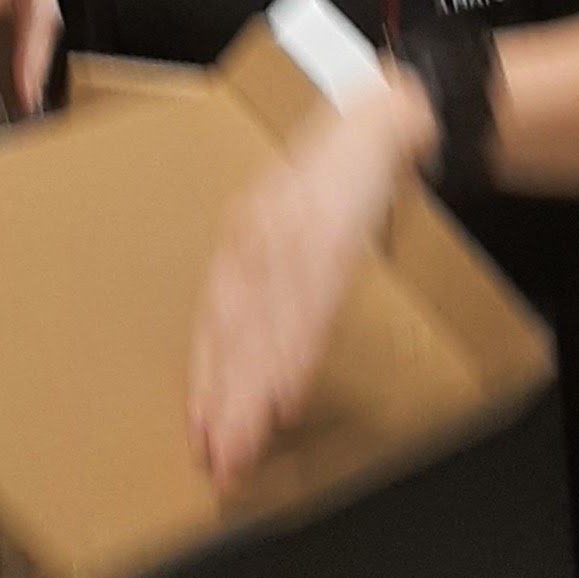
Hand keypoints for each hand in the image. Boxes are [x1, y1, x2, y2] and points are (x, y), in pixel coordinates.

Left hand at [188, 65, 438, 495]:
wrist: (380, 116)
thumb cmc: (337, 175)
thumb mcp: (293, 220)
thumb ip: (277, 274)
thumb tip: (264, 340)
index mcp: (243, 234)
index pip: (216, 318)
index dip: (206, 378)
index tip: (198, 430)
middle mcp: (256, 237)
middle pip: (233, 332)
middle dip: (223, 401)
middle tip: (217, 461)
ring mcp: (291, 237)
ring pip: (265, 330)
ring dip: (251, 394)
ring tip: (242, 446)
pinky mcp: (330, 235)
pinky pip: (308, 307)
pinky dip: (295, 355)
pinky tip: (286, 396)